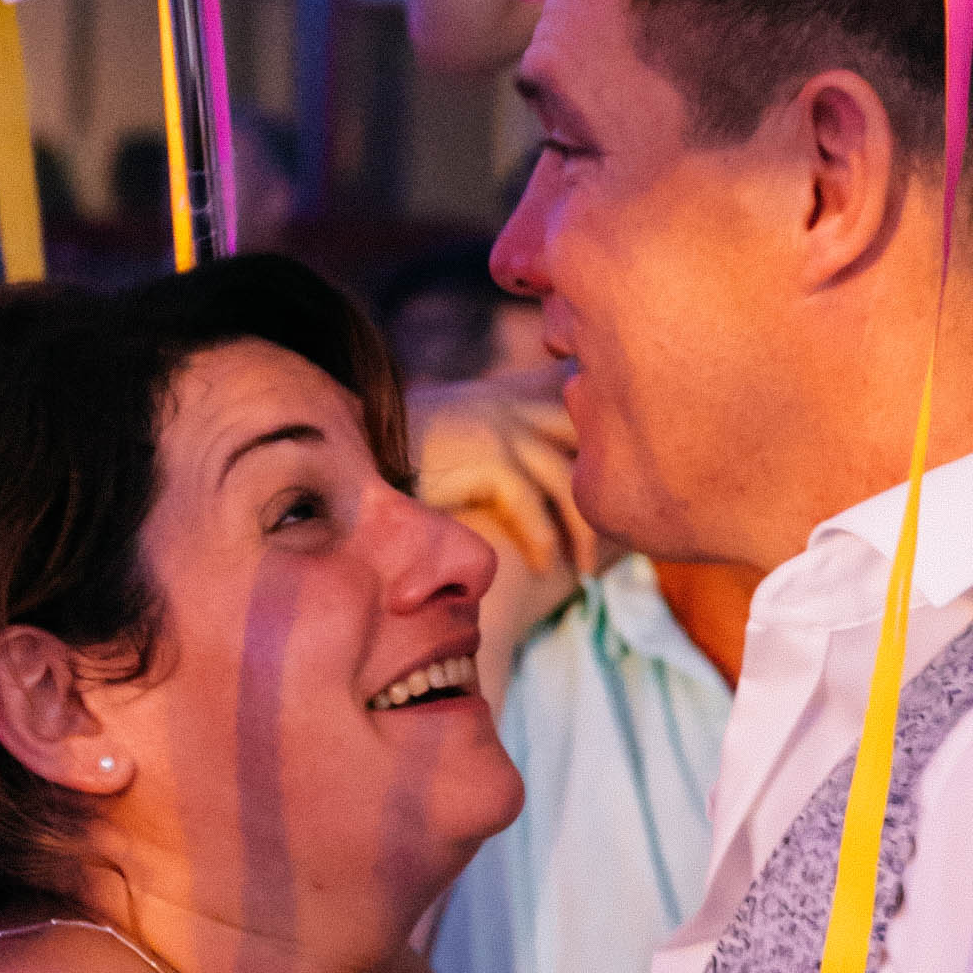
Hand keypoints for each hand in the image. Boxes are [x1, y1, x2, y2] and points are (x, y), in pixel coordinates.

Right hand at [405, 368, 596, 657]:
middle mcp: (511, 404)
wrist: (349, 451)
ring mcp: (499, 426)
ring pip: (567, 480)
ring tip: (586, 574)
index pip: (581, 421)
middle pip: (589, 444)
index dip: (606, 462)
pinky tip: (545, 567)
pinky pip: (530, 502)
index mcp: (509, 398)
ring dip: (582, 532)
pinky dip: (542, 538)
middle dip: (610, 494)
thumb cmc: (397, 459)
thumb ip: (495, 457)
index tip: (623, 507)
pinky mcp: (484, 455)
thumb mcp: (457, 447)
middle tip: (620, 547)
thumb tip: (532, 493)